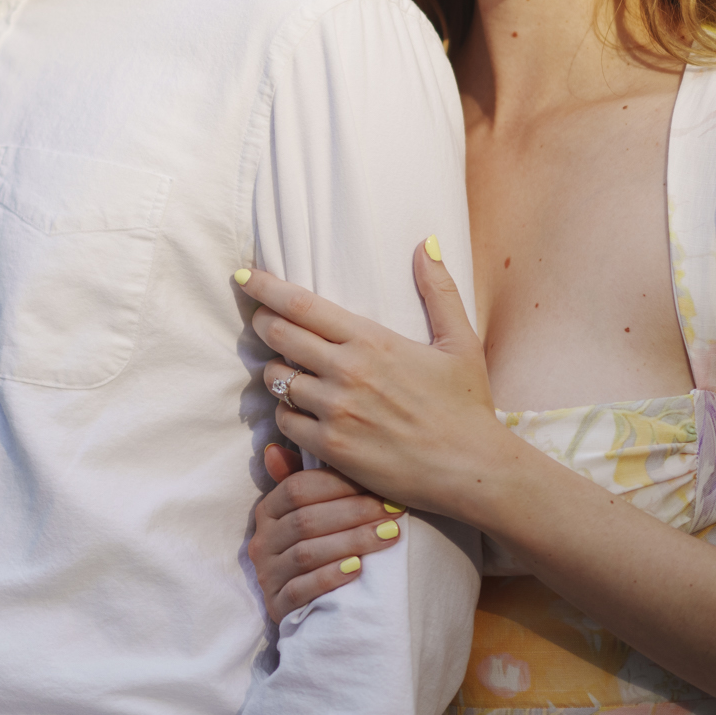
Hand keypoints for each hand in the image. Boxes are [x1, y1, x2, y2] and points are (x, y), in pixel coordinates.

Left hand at [244, 238, 510, 519]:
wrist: (471, 470)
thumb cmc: (466, 407)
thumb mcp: (460, 343)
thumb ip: (439, 290)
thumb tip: (427, 244)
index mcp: (371, 341)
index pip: (302, 305)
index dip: (266, 288)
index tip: (244, 277)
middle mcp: (347, 372)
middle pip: (278, 336)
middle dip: (263, 323)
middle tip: (262, 320)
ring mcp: (335, 411)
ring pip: (277, 380)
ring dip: (277, 372)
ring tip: (289, 372)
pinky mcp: (330, 447)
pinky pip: (285, 422)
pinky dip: (286, 413)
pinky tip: (301, 411)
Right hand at [248, 443, 405, 621]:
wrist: (315, 609)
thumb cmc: (318, 547)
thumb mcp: (310, 512)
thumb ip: (302, 481)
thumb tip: (276, 449)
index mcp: (268, 511)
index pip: (297, 489)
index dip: (338, 485)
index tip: (379, 485)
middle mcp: (262, 541)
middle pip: (306, 520)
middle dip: (354, 513)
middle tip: (394, 509)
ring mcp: (267, 575)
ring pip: (307, 553)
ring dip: (351, 542)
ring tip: (388, 535)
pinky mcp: (277, 606)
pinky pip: (302, 589)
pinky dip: (330, 577)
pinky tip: (358, 569)